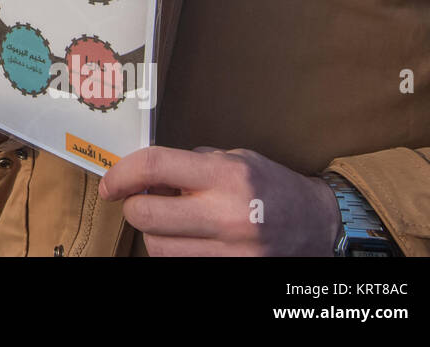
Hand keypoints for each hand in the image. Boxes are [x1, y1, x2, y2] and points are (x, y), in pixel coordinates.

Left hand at [99, 145, 343, 255]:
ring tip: (171, 220)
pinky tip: (185, 238)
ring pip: (156, 247)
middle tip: (140, 199)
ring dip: (152, 232)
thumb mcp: (234, 158)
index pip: (154, 167)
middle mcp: (227, 215)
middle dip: (133, 205)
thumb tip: (143, 173)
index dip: (122, 173)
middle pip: (145, 214)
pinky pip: (178, 265)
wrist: (318, 224)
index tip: (111, 183)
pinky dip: (172, 251)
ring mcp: (230, 252)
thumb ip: (189, 163)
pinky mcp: (231, 272)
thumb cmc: (271, 186)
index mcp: (227, 177)